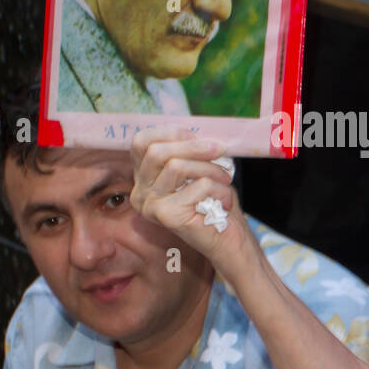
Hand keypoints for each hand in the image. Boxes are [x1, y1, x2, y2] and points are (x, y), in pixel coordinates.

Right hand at [130, 126, 247, 270]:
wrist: (229, 238)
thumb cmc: (215, 200)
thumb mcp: (199, 166)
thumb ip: (188, 149)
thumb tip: (192, 129)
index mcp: (143, 178)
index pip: (141, 142)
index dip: (169, 133)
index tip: (196, 136)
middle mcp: (139, 192)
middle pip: (157, 152)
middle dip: (194, 146)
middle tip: (219, 150)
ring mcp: (149, 205)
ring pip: (176, 166)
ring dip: (210, 169)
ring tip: (225, 180)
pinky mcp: (165, 216)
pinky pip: (196, 186)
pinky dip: (218, 189)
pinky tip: (224, 201)